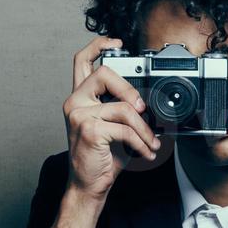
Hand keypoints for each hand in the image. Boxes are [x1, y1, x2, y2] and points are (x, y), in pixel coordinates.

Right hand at [48, 37, 162, 227]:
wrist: (89, 185)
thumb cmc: (102, 157)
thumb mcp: (116, 128)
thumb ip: (125, 109)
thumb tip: (152, 103)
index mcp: (80, 97)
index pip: (82, 60)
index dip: (98, 45)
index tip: (117, 42)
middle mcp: (75, 102)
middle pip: (105, 73)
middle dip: (130, 90)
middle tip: (143, 109)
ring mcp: (79, 114)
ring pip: (123, 107)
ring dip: (144, 129)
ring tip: (151, 143)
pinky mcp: (88, 129)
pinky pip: (124, 128)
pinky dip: (140, 142)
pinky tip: (144, 152)